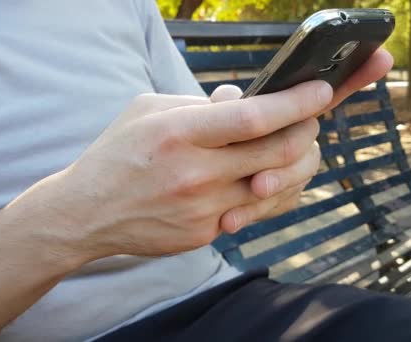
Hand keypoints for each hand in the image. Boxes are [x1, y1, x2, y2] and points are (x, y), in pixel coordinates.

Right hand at [46, 49, 392, 258]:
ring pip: (279, 186)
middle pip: (279, 153)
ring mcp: (204, 210)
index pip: (254, 117)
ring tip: (295, 146)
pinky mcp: (207, 233)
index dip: (297, 103)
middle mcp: (196, 174)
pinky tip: (271, 177)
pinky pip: (260, 212)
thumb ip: (200, 103)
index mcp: (179, 133)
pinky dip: (276, 191)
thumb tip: (245, 99)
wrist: (87, 213)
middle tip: (311, 117)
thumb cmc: (117, 155)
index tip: (323, 90)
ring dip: (299, 163)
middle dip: (309, 131)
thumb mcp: (148, 110)